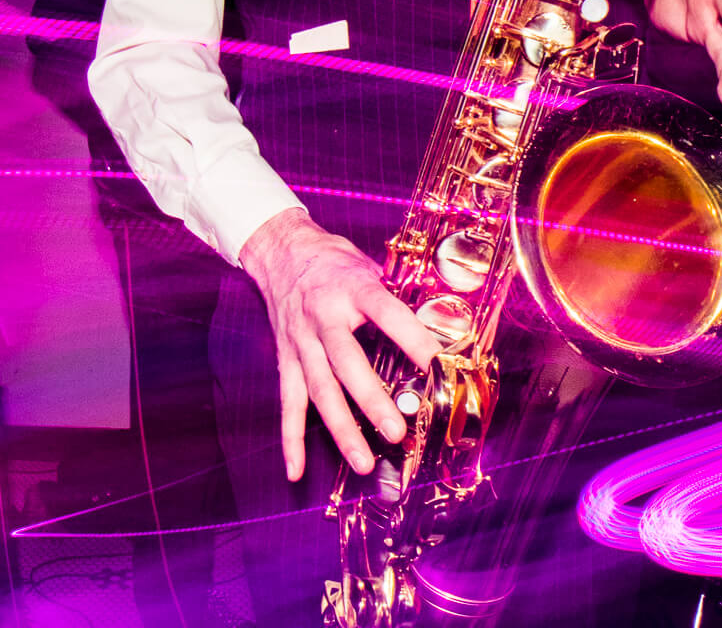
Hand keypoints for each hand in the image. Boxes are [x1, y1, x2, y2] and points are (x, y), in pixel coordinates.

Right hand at [237, 209, 441, 480]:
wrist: (281, 252)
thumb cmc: (332, 260)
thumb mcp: (368, 265)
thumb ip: (397, 295)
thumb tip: (440, 319)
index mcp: (352, 289)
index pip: (387, 314)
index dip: (413, 339)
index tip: (438, 365)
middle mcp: (323, 318)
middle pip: (347, 364)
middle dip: (371, 401)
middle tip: (396, 432)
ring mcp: (302, 343)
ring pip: (320, 391)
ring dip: (341, 429)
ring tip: (362, 460)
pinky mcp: (287, 360)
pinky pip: (288, 403)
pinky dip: (290, 439)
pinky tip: (296, 469)